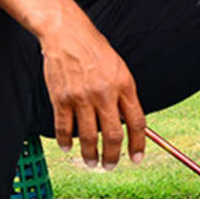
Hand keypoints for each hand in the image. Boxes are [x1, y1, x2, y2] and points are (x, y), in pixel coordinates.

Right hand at [38, 14, 145, 169]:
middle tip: (110, 165)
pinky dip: (66, 142)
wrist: (66, 33)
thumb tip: (127, 123)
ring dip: (90, 155)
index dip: (138, 144)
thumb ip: (124, 94)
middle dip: (112, 156)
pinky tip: (68, 148)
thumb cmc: (94, 49)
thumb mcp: (119, 68)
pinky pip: (64, 128)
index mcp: (124, 84)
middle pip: (112, 135)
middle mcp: (104, 93)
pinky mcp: (61, 98)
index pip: (136, 122)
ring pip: (88, 137)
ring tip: (91, 162)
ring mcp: (81, 97)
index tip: (136, 158)